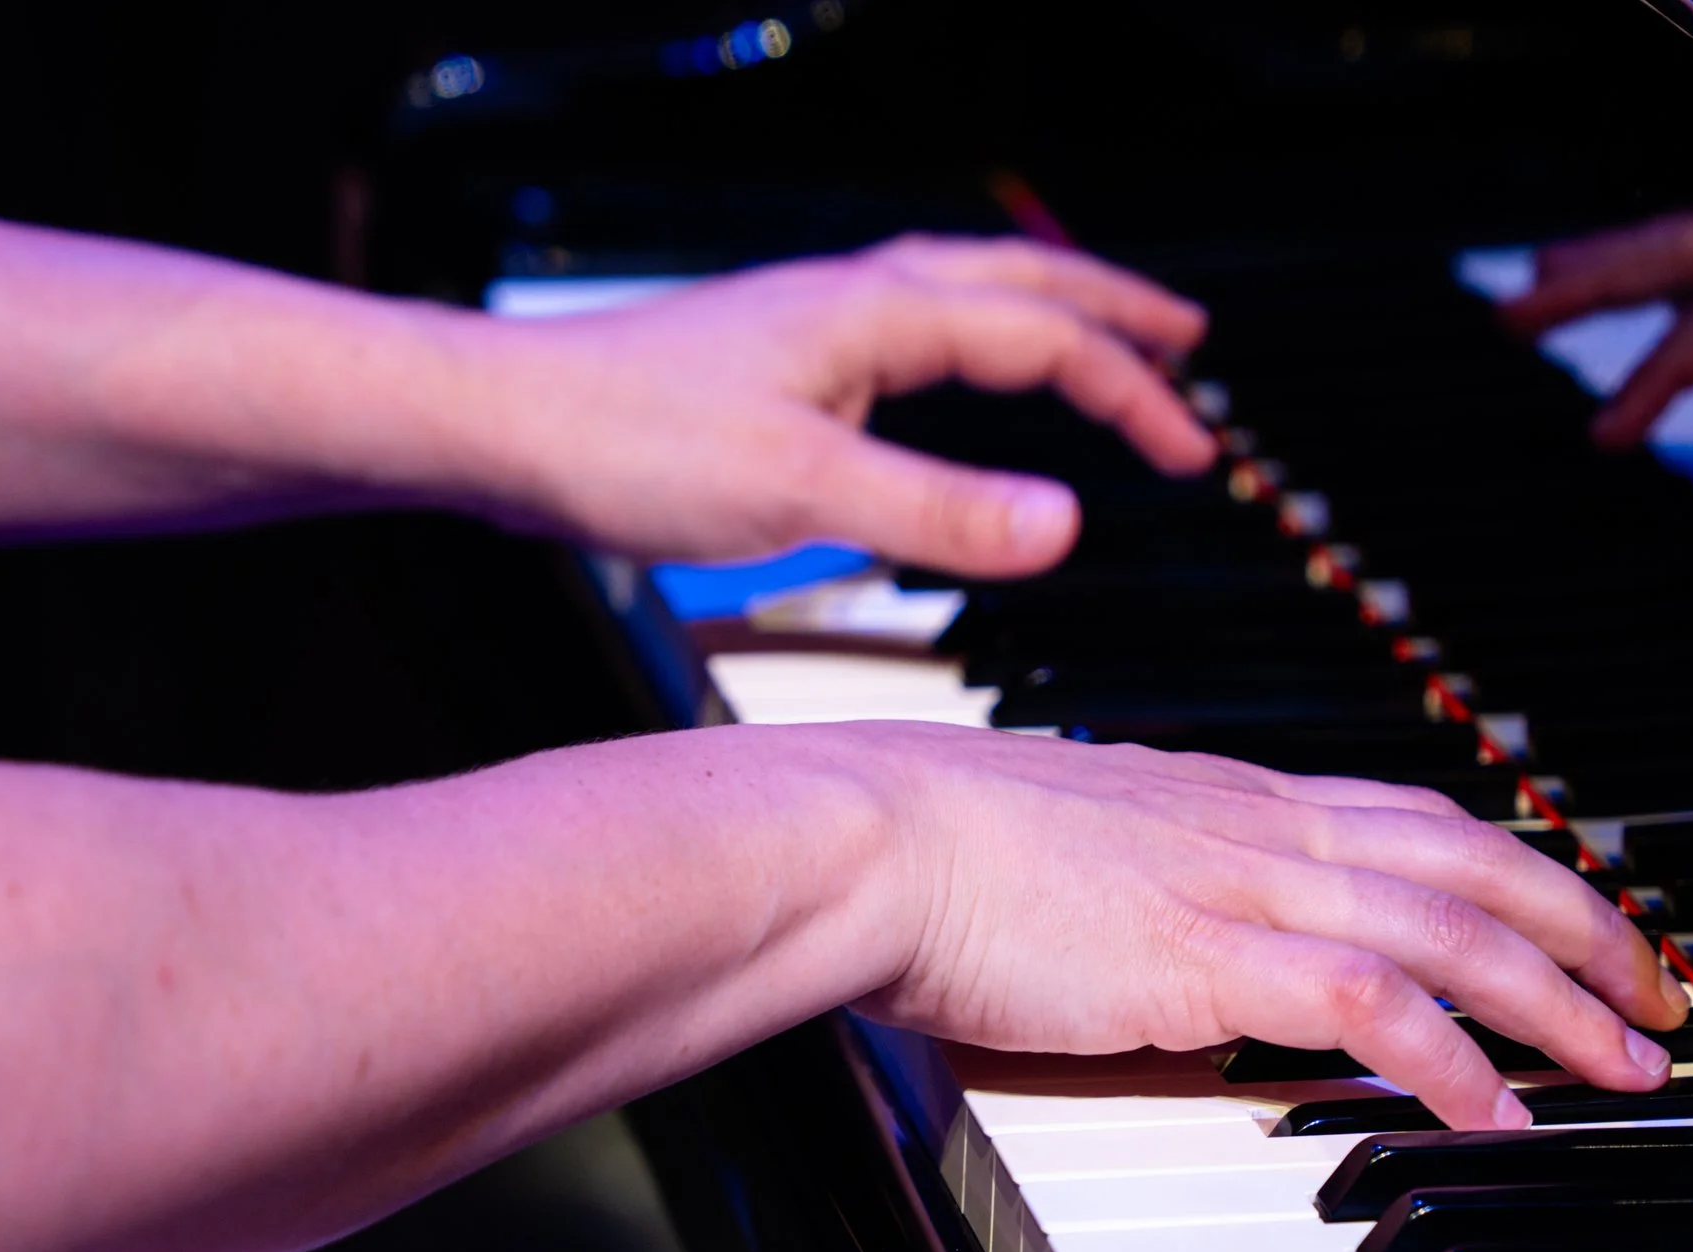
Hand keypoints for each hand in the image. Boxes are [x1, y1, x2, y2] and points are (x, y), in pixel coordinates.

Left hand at [460, 235, 1215, 575]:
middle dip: (1110, 313)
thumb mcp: (799, 489)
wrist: (499, 424)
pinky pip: (905, 334)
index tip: (1192, 451)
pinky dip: (966, 350)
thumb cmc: (625, 443)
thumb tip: (1067, 525)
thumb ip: (935, 509)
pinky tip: (945, 390)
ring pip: (958, 298)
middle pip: (1014, 284)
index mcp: (874, 315)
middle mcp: (850, 301)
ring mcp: (810, 326)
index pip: (1040, 338)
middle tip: (1189, 340)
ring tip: (1093, 350)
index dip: (1129, 391)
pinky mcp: (774, 361)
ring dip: (1041, 319)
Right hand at [829, 723, 1688, 1126]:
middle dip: (1589, 932)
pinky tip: (1493, 1115)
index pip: (1422, 820)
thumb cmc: (938, 843)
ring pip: (1451, 928)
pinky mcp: (1201, 955)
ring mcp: (1240, 885)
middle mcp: (1262, 827)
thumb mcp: (1084, 839)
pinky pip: (1366, 1002)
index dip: (1522, 872)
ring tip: (1626, 1070)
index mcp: (1235, 796)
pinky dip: (1448, 1059)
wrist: (864, 831)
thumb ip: (1163, 872)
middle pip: (1475, 862)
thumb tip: (1202, 926)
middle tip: (1659, 1000)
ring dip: (1558, 1003)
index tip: (1581, 924)